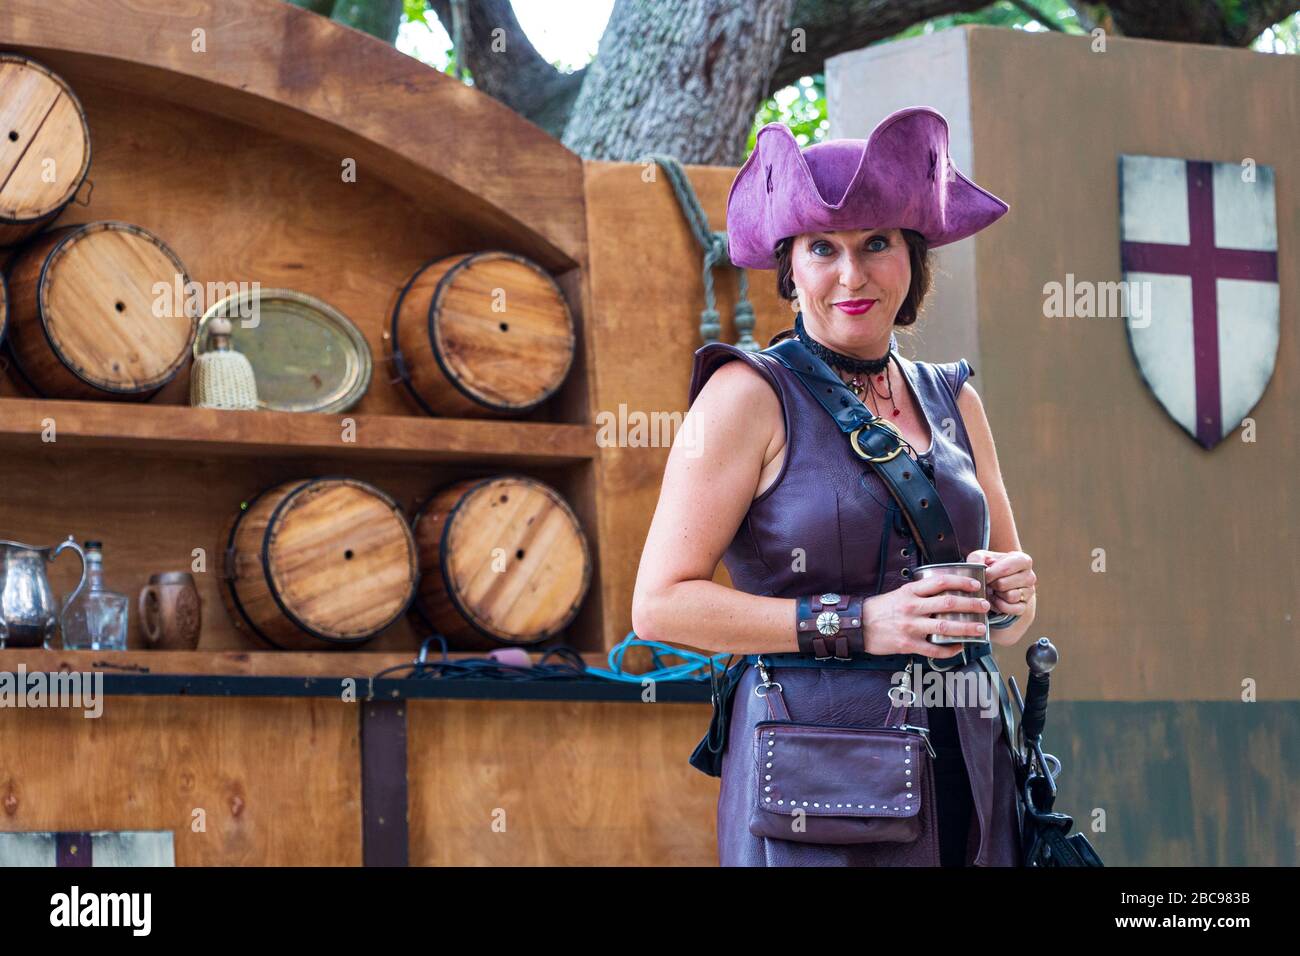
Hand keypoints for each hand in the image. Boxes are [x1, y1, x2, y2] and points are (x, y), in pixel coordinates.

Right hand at [861, 574, 989, 658]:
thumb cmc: (879, 609)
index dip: (961, 582)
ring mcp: (910, 626)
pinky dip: (948, 650)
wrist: (857, 626)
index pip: (940, 582)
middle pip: (948, 603)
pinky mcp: (907, 644)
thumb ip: (919, 593)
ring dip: (966, 628)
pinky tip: (958, 648)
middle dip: (971, 605)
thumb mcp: (899, 594)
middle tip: (985, 606)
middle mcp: (912, 607)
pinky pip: (933, 648)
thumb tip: (944, 592)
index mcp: (910, 592)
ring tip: (980, 629)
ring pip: (945, 626)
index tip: (976, 586)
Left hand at [966, 549, 1035, 616]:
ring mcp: (1029, 592)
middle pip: (1003, 584)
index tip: (984, 575)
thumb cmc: (990, 566)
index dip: (991, 574)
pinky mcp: (1024, 606)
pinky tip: (995, 599)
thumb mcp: (981, 557)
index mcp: (1022, 560)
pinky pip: (1010, 609)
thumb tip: (977, 568)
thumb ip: (977, 559)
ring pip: (1009, 597)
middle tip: (988, 583)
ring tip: (992, 590)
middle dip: (991, 585)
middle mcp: (1030, 576)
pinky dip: (999, 606)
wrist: (997, 581)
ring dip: (995, 595)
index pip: (1005, 569)